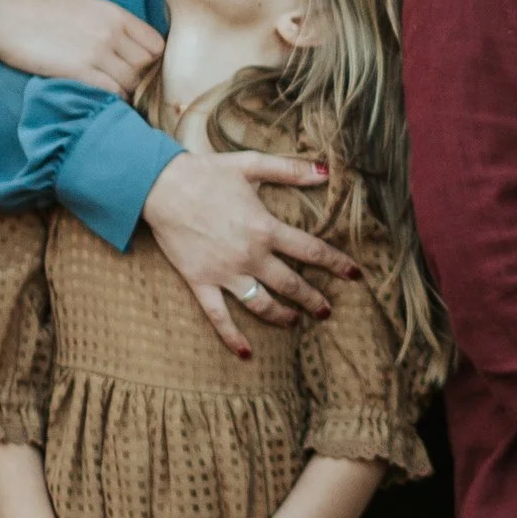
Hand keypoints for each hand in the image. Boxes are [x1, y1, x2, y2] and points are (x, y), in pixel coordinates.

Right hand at [0, 0, 159, 95]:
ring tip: (112, 93)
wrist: (6, 17)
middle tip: (127, 87)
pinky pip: (112, 92)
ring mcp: (96, 51)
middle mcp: (111, 32)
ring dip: (125, 92)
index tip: (138, 69)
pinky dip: (111, 98)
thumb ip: (112, 24)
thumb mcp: (86, 7)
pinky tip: (100, 97)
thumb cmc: (43, 13)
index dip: (151, 61)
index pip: (157, 44)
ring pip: (132, 82)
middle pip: (147, 66)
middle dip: (140, 79)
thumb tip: (132, 47)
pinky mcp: (79, 70)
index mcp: (115, 14)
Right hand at [141, 150, 357, 358]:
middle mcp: (251, 255)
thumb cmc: (207, 173)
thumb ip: (291, 169)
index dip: (337, 263)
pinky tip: (246, 352)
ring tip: (294, 321)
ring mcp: (226, 272)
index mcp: (266, 228)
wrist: (161, 187)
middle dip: (313, 300)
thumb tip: (327, 170)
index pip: (311, 251)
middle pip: (291, 284)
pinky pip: (219, 316)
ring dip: (282, 316)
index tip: (355, 275)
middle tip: (326, 310)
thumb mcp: (251, 165)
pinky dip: (233, 336)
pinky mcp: (202, 282)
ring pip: (262, 304)